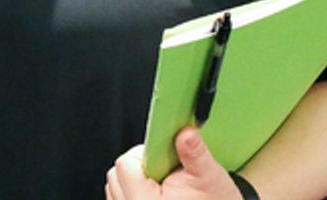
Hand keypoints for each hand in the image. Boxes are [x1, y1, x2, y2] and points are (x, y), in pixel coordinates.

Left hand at [106, 127, 242, 199]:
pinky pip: (122, 199)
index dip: (144, 154)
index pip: (125, 166)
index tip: (162, 155)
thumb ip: (194, 152)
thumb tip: (185, 133)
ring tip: (163, 184)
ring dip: (136, 181)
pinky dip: (134, 194)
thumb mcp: (209, 177)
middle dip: (140, 167)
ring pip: (118, 188)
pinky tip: (158, 194)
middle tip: (165, 170)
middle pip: (117, 176)